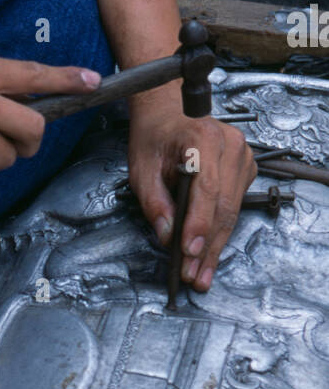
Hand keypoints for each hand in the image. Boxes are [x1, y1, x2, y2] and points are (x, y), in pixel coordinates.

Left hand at [127, 96, 255, 290]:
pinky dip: (220, 232)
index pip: (207, 188)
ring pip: (232, 211)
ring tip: (201, 274)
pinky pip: (235, 206)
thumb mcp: (142, 169)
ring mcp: (243, 157)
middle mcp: (230, 145)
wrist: (167, 114)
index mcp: (203, 138)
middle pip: (223, 205)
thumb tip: (167, 235)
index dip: (199, 223)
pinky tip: (209, 254)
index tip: (189, 251)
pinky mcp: (246, 169)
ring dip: (215, 245)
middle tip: (194, 274)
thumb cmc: (154, 137)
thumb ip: (154, 202)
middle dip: (207, 245)